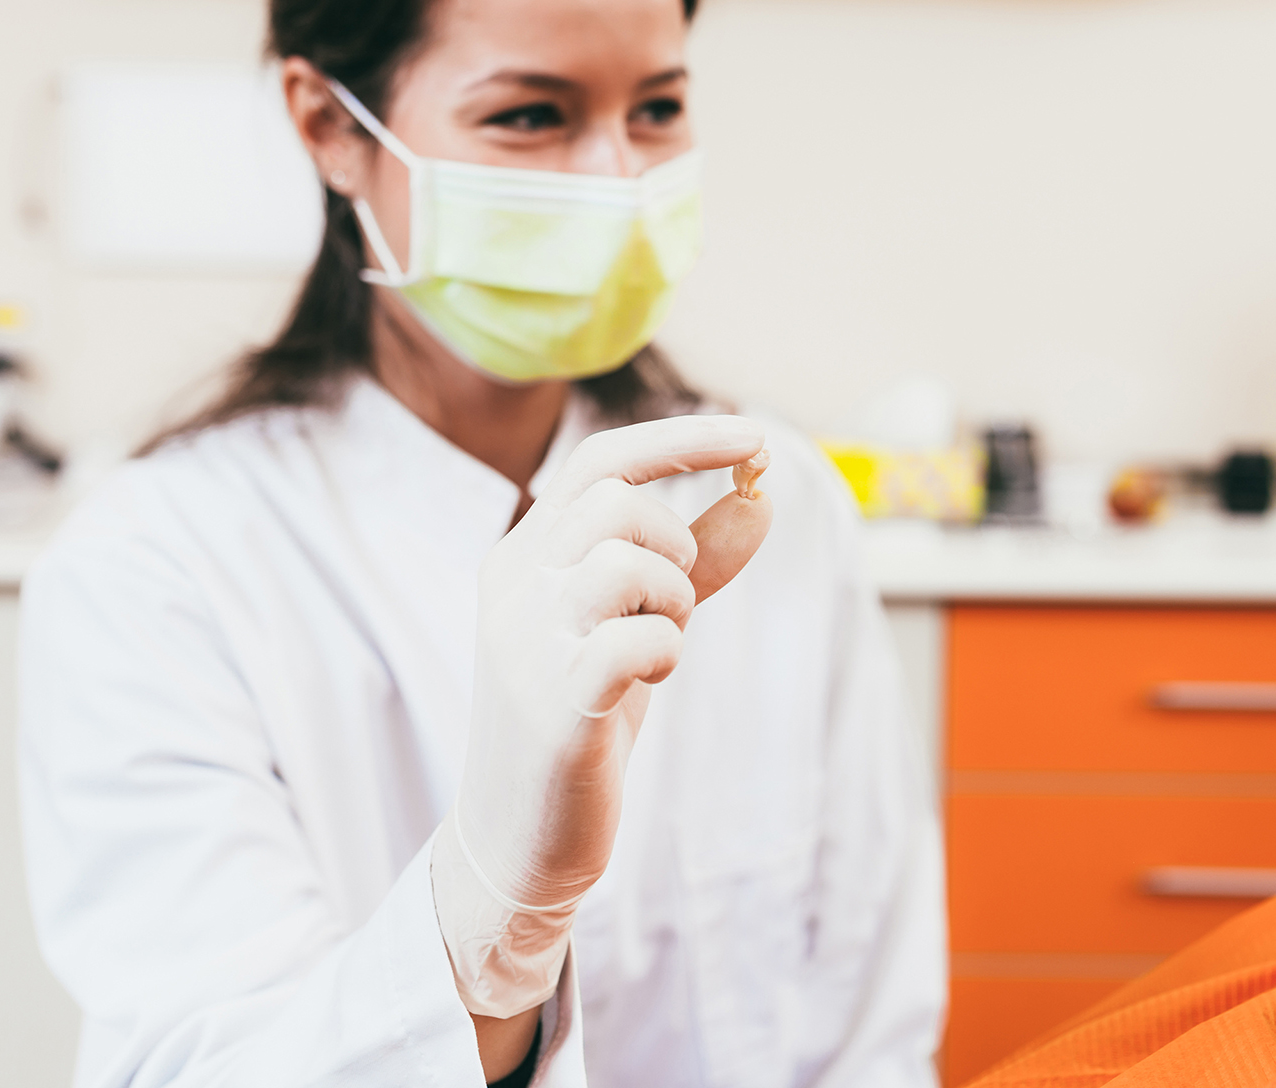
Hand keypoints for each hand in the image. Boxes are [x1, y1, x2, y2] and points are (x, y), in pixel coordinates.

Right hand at [433, 415, 773, 1017]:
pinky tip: (650, 681)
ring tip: (662, 644)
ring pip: (625, 559)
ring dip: (674, 599)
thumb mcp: (638, 623)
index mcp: (524, 555)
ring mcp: (524, 642)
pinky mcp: (552, 703)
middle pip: (617, 500)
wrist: (519, 838)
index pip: (600, 461)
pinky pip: (635, 638)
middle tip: (677, 604)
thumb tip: (763, 494)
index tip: (757, 437)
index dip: (683, 439)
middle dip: (677, 543)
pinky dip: (666, 651)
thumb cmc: (582, 718)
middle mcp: (513, 584)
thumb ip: (698, 561)